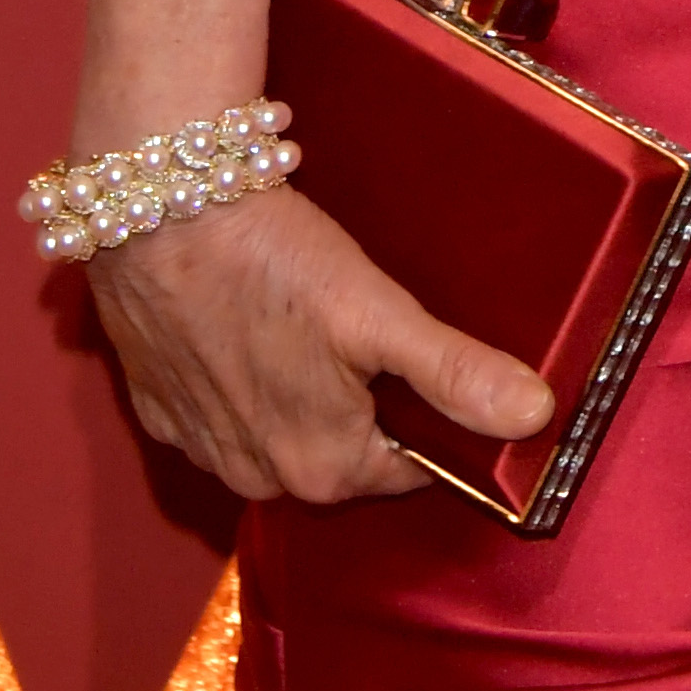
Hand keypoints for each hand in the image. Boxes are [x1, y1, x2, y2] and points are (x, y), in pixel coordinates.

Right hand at [85, 185, 553, 505]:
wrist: (160, 211)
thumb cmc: (274, 261)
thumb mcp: (380, 315)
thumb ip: (456, 373)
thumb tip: (534, 417)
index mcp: (322, 470)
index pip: (408, 466)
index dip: (429, 414)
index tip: (428, 357)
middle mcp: (257, 479)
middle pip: (343, 450)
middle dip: (365, 402)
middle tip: (367, 326)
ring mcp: (200, 447)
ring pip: (280, 432)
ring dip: (301, 391)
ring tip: (310, 317)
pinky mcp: (156, 409)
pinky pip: (222, 410)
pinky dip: (242, 378)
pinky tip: (253, 324)